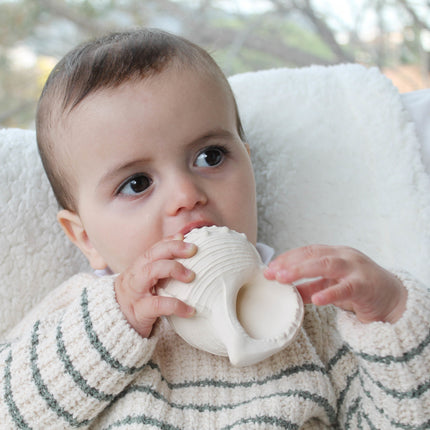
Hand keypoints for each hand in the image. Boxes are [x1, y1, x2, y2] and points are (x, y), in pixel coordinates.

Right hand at [114, 235, 196, 337]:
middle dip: (173, 249)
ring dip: (173, 269)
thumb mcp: (146, 283)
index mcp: (138, 268)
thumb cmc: (137, 301)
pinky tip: (191, 310)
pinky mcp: (139, 311)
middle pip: (151, 255)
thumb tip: (183, 250)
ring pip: (151, 272)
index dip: (169, 241)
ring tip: (191, 276)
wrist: (114, 327)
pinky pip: (158, 304)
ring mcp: (135, 293)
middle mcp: (134, 276)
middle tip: (193, 250)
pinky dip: (177, 305)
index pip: (153, 249)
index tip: (184, 238)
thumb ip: (161, 269)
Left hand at [264, 245, 406, 323]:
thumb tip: (286, 291)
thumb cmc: (358, 290)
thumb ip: (310, 288)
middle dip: (290, 263)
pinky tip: (317, 299)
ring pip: (326, 264)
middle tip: (271, 273)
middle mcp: (344, 256)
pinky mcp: (365, 286)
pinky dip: (330, 293)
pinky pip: (346, 288)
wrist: (393, 298)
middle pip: (313, 255)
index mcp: (334, 253)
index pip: (307, 251)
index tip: (269, 267)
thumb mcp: (330, 286)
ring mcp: (355, 269)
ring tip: (284, 279)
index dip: (287, 257)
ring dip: (302, 270)